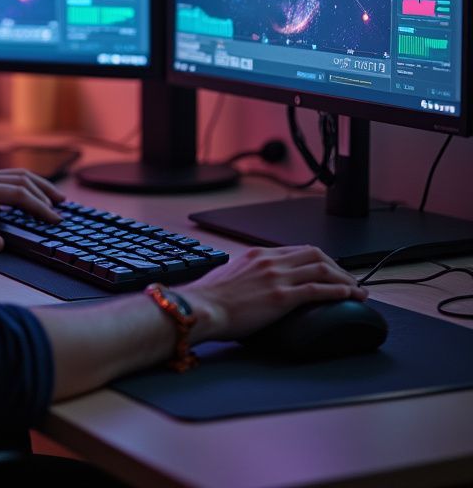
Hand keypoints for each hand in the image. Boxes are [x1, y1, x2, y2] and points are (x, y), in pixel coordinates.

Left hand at [0, 169, 64, 250]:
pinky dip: (24, 186)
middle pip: (23, 180)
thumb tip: (1, 244)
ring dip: (37, 185)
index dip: (39, 206)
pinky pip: (7, 179)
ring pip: (17, 175)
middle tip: (63, 206)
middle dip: (45, 193)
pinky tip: (29, 200)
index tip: (54, 218)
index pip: (18, 194)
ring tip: (54, 198)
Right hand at [180, 245, 367, 341]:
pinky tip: (350, 296)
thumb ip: (246, 276)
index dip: (319, 260)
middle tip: (349, 280)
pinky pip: (318, 290)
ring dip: (344, 279)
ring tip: (357, 290)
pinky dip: (338, 291)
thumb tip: (252, 286)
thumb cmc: (209, 299)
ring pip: (321, 269)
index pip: (296, 250)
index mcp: (257, 255)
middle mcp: (270, 261)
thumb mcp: (229, 277)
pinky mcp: (281, 297)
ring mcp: (277, 277)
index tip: (329, 270)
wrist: (201, 308)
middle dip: (337, 267)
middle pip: (315, 255)